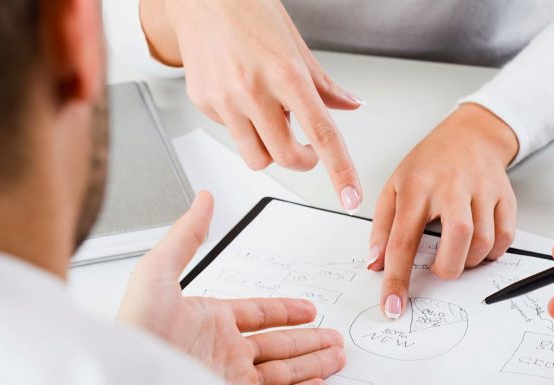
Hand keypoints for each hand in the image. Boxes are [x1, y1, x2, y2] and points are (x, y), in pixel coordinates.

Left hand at [117, 191, 345, 384]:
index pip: (259, 314)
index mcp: (210, 320)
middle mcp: (223, 351)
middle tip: (334, 338)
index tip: (309, 310)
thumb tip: (203, 200)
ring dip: (312, 364)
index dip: (286, 311)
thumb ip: (187, 236)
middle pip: (278, 344)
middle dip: (309, 341)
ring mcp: (229, 380)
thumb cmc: (135, 329)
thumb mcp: (158, 272)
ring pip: (283, 371)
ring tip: (336, 359)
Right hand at [140, 0, 363, 212]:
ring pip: (257, 158)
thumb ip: (323, 84)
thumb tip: (349, 105)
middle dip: (303, 161)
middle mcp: (254, 90)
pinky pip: (232, 134)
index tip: (349, 197)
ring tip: (271, 122)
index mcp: (286, 74)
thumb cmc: (248, 10)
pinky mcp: (204, 103)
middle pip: (287, 157)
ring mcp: (225, 100)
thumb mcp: (295, 44)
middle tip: (307, 148)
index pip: (322, 134)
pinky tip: (242, 98)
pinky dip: (244, 126)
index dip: (340, 171)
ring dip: (271, 151)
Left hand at [368, 103, 518, 317]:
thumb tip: (375, 264)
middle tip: (439, 268)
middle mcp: (451, 186)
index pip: (403, 241)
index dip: (397, 280)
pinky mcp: (505, 194)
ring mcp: (482, 189)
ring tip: (457, 253)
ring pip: (484, 241)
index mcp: (416, 187)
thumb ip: (382, 228)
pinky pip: (505, 236)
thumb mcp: (394, 188)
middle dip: (448, 268)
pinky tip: (478, 245)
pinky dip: (492, 251)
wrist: (470, 134)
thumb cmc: (428, 164)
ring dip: (469, 261)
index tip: (392, 308)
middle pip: (457, 238)